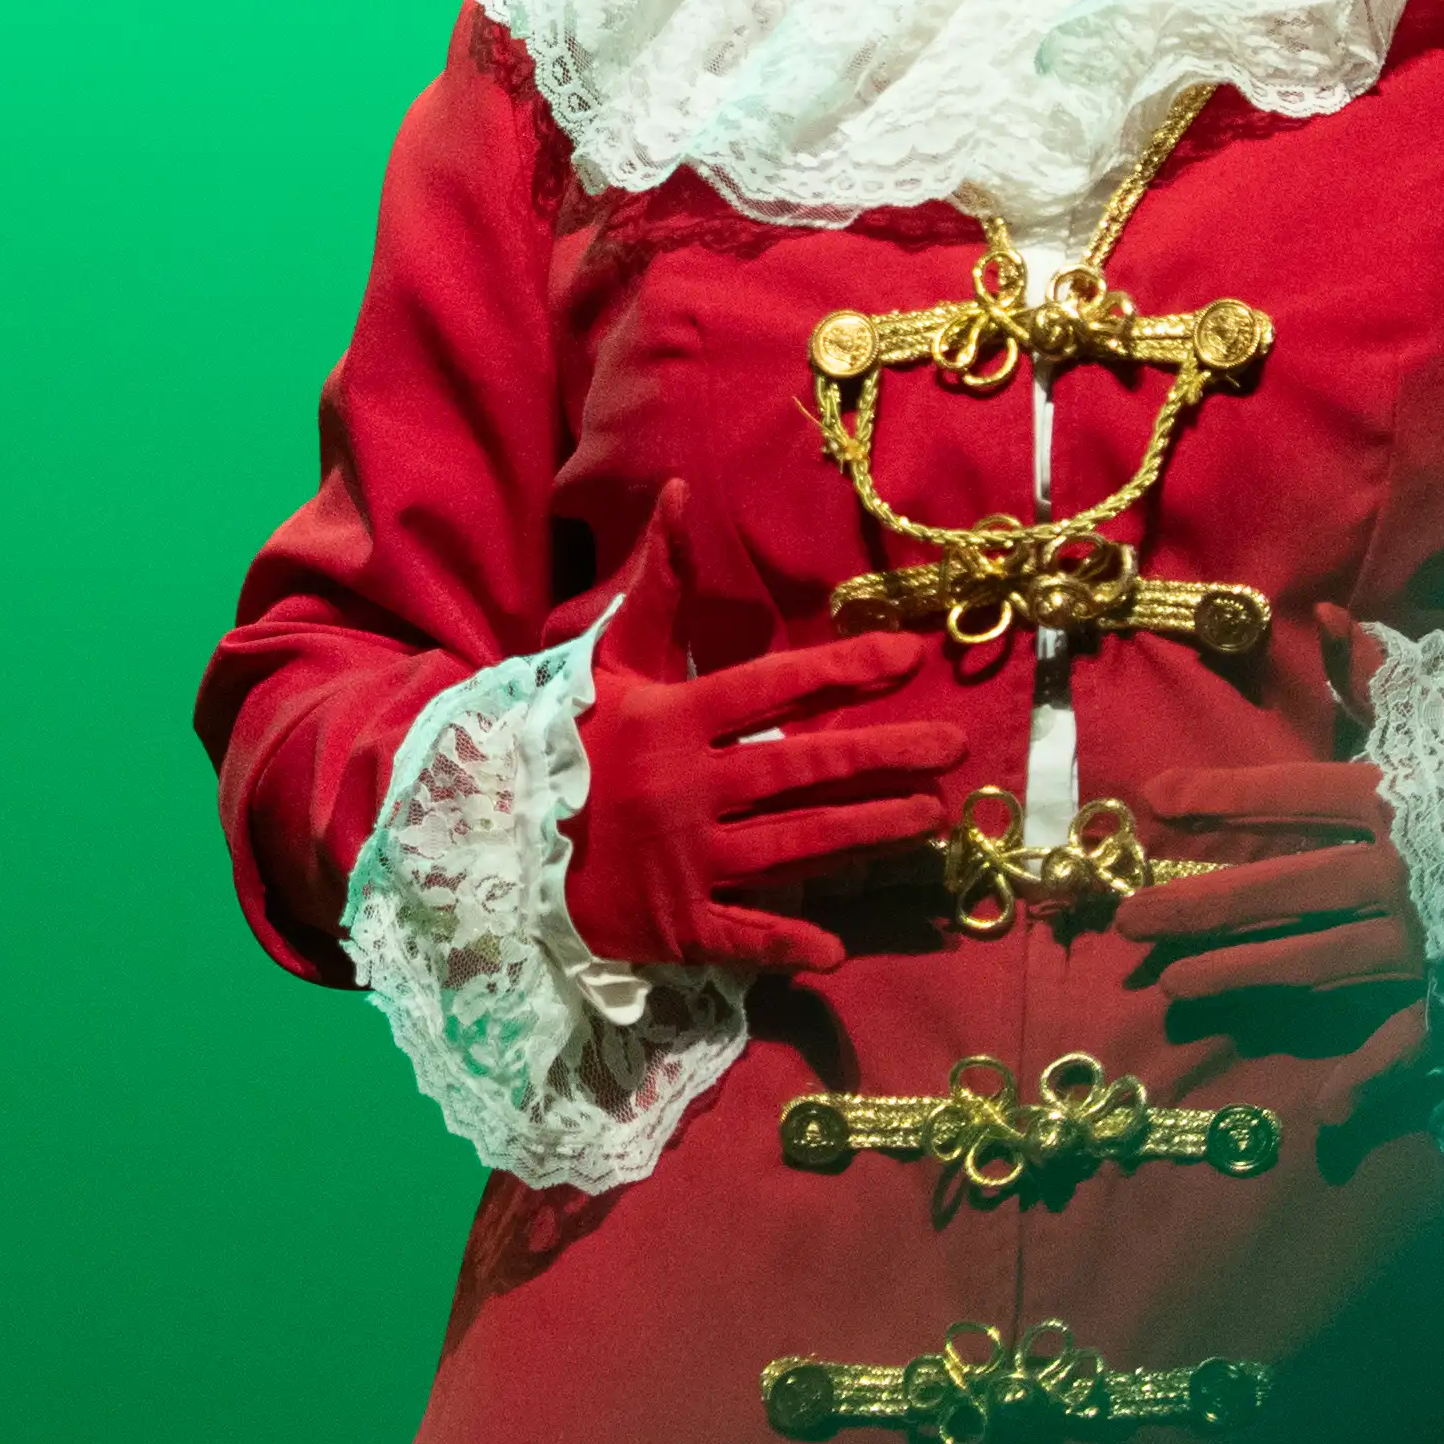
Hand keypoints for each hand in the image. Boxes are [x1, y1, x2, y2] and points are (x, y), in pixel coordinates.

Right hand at [563, 485, 964, 974]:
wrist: (491, 836)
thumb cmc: (565, 740)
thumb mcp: (607, 658)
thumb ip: (657, 583)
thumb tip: (682, 493)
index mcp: (672, 719)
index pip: (772, 686)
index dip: (843, 669)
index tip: (908, 658)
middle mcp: (687, 787)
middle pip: (802, 768)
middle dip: (883, 756)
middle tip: (951, 748)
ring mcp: (684, 859)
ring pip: (793, 845)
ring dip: (867, 832)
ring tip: (928, 819)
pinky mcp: (673, 924)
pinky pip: (742, 934)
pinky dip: (788, 944)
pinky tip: (837, 950)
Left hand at [1116, 608, 1432, 1122]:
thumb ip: (1378, 675)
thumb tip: (1324, 617)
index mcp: (1393, 799)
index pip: (1288, 795)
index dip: (1220, 797)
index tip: (1155, 800)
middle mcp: (1396, 871)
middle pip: (1280, 889)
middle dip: (1199, 906)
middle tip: (1129, 923)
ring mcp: (1424, 939)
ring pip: (1316, 961)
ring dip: (1244, 976)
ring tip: (1176, 988)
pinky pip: (1408, 1041)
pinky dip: (1371, 1078)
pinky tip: (1323, 1113)